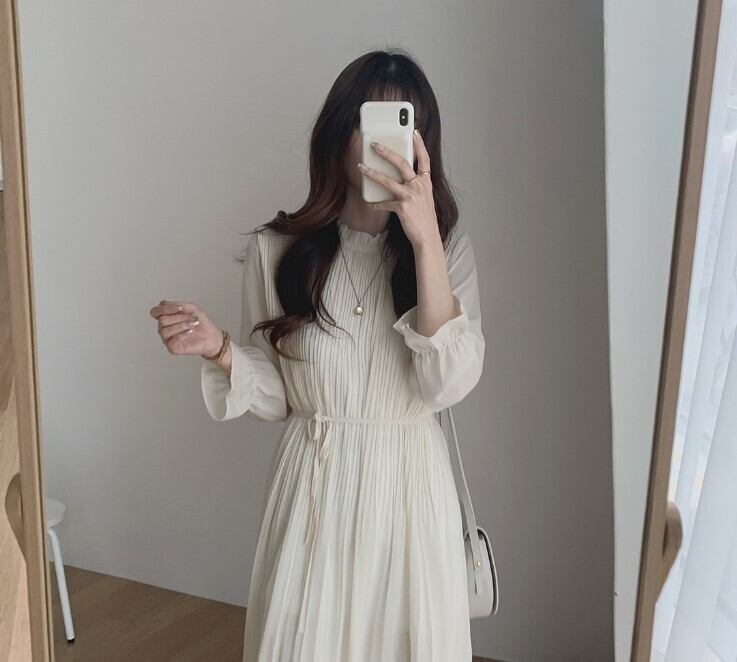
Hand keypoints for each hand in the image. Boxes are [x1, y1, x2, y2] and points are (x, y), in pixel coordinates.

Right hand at [149, 299, 223, 358]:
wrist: (213, 336)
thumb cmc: (203, 323)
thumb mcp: (193, 309)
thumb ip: (180, 305)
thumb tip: (167, 304)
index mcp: (167, 316)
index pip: (156, 311)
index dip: (165, 308)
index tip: (180, 308)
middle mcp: (165, 327)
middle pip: (161, 320)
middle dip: (179, 317)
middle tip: (192, 318)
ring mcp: (167, 338)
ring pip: (165, 330)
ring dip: (181, 325)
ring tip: (193, 324)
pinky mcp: (172, 347)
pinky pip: (171, 340)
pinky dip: (182, 334)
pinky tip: (190, 332)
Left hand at [357, 129, 439, 248]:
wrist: (427, 237)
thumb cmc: (424, 217)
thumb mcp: (424, 197)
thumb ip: (416, 185)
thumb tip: (401, 176)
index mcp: (426, 182)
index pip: (424, 158)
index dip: (420, 144)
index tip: (414, 132)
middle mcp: (419, 186)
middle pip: (402, 164)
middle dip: (387, 153)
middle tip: (375, 145)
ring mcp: (410, 196)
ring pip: (387, 181)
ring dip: (372, 173)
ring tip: (361, 167)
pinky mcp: (402, 208)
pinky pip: (384, 203)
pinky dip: (375, 203)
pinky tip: (369, 203)